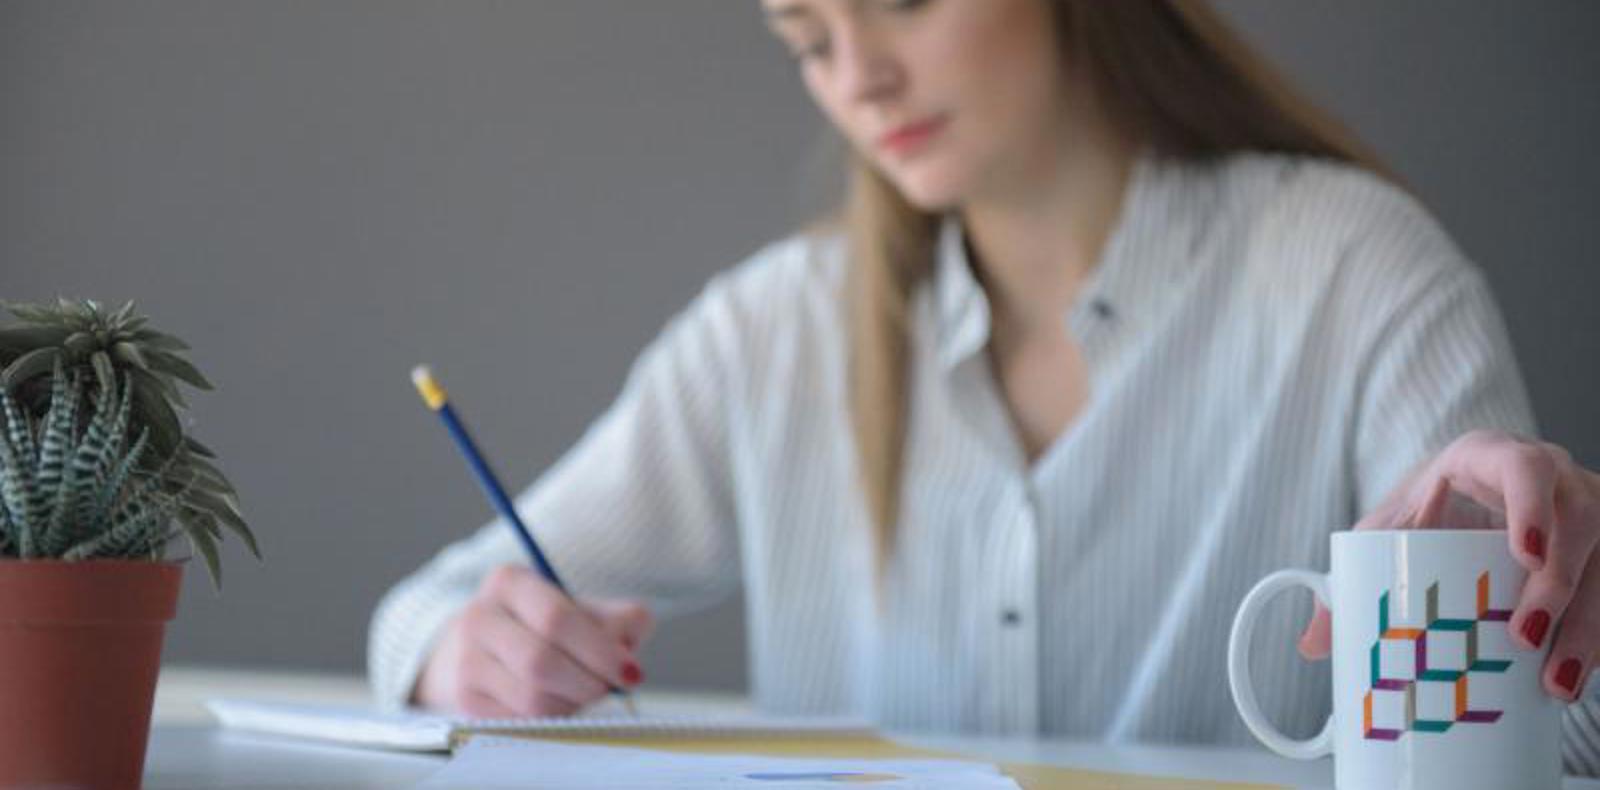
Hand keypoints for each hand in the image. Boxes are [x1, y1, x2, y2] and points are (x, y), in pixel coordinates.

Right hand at [413, 564, 652, 716]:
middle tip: (610, 688)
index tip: (631, 672)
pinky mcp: (464, 700)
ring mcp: (466, 661)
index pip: (557, 618)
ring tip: (584, 694)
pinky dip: (551, 719)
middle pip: (542, 662)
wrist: (480, 648)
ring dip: (572, 704)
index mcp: (509, 582)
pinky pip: (520, 721)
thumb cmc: (544, 627)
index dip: (600, 650)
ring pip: (531, 698)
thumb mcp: (581, 609)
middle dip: (588, 682)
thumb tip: (629, 649)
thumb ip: (619, 619)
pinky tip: (559, 704)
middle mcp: (478, 617)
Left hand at [1299, 430, 1599, 700]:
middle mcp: (1555, 478)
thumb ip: (1353, 576)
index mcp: (1491, 457)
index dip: (1531, 507)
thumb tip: (1312, 644)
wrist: (1471, 496)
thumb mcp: (1389, 531)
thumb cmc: (1430, 509)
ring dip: (1586, 627)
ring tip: (1556, 683)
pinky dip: (1598, 636)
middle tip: (1525, 639)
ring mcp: (1589, 512)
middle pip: (1577, 525)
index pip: (1523, 467)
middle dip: (1558, 588)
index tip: (1522, 554)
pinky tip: (1579, 676)